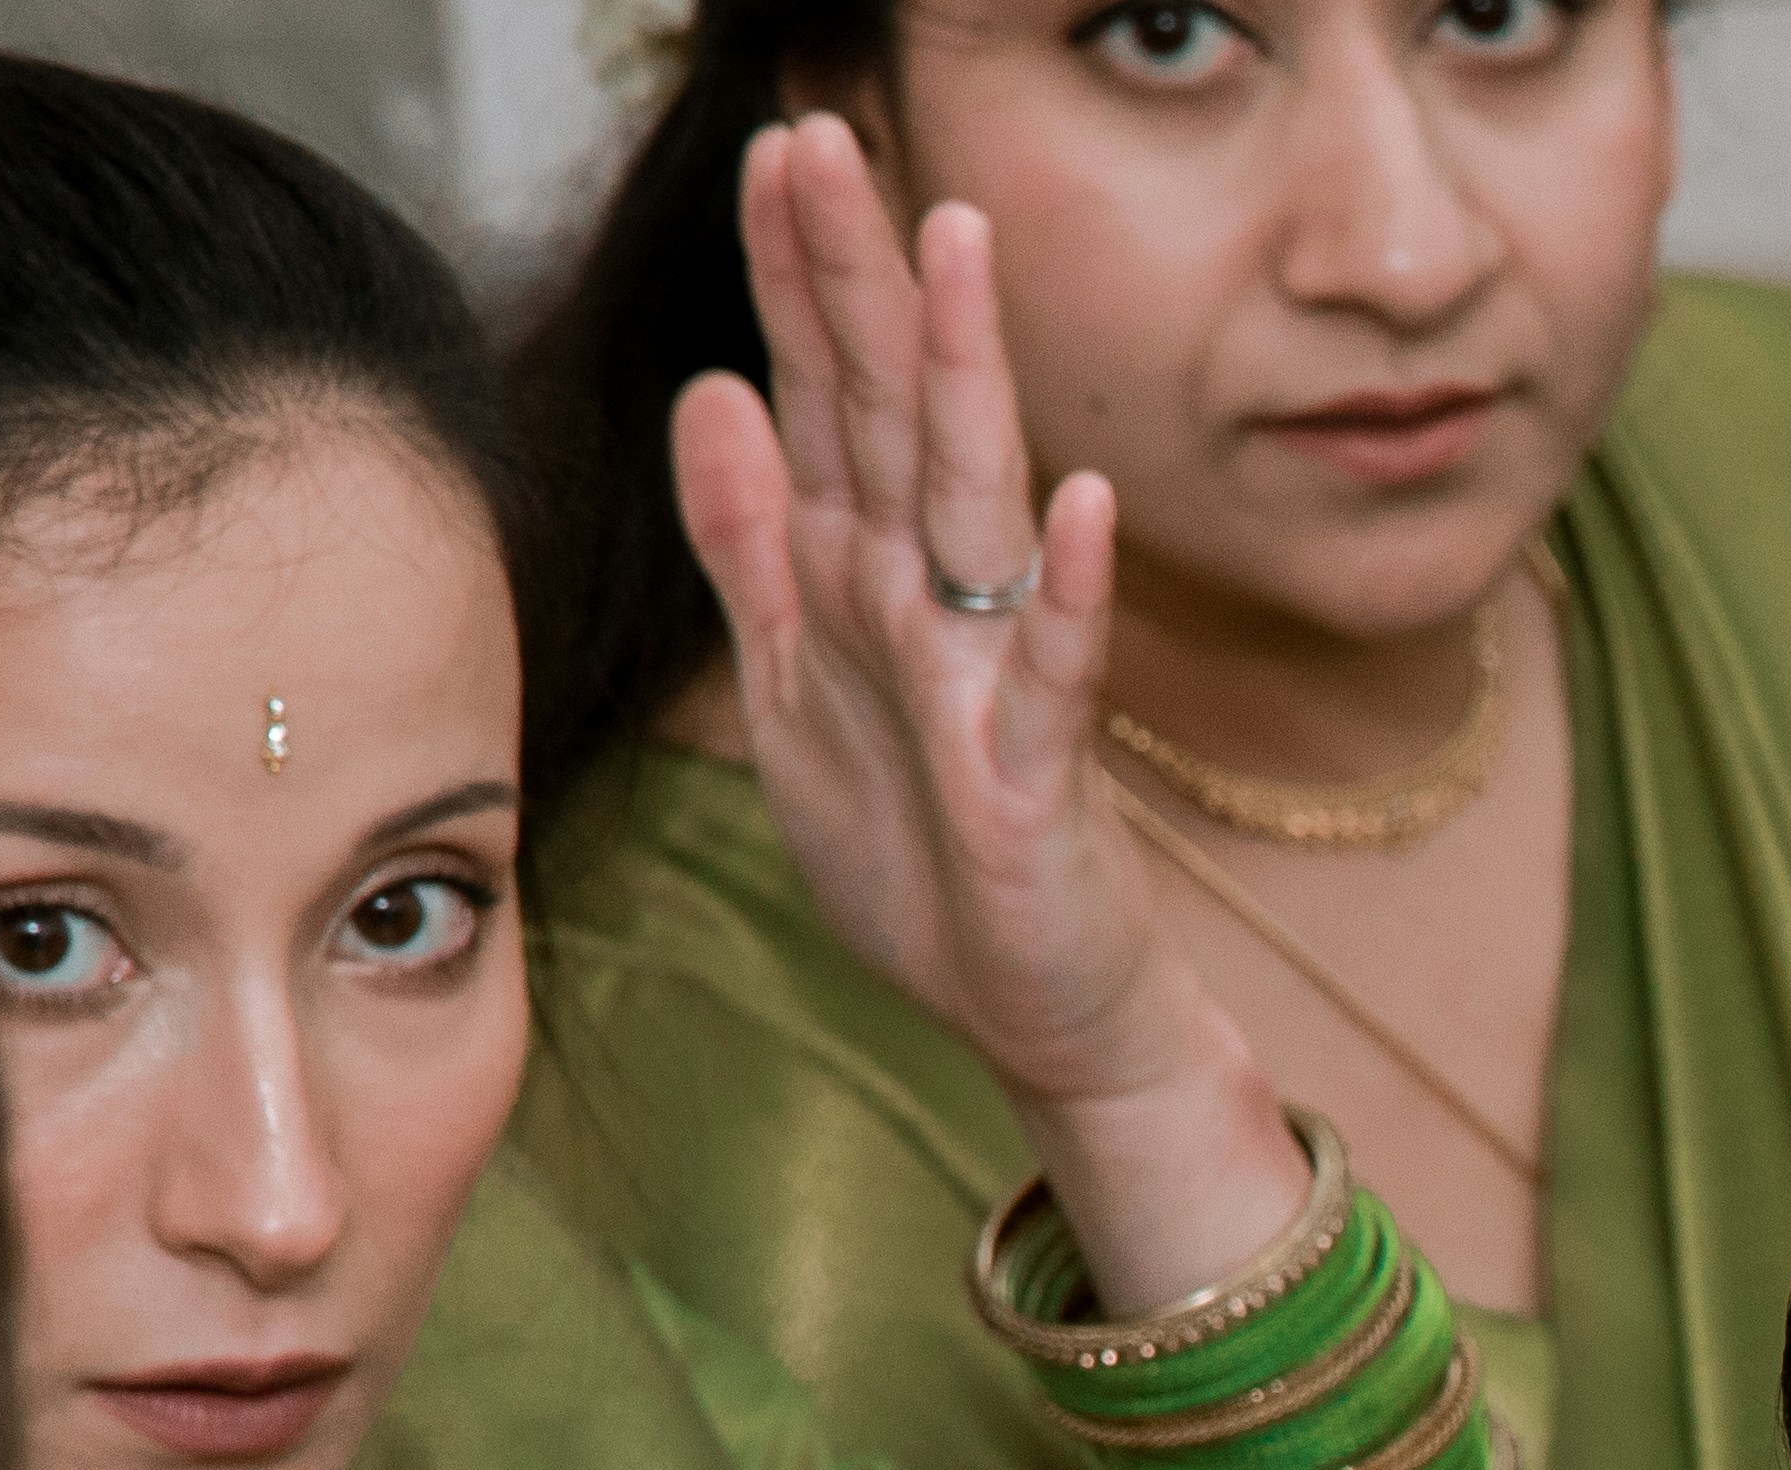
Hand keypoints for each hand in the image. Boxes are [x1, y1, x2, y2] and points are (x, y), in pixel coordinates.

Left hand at [668, 119, 1244, 1183]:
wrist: (1033, 1009)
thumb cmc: (928, 858)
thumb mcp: (795, 685)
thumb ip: (754, 541)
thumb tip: (708, 391)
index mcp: (860, 572)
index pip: (819, 394)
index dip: (791, 276)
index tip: (773, 150)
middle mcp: (929, 598)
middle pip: (884, 408)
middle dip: (855, 276)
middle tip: (825, 138)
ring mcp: (994, 678)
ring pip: (972, 499)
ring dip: (966, 376)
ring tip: (959, 249)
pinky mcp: (1042, 775)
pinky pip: (1060, 671)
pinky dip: (1074, 594)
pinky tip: (1082, 509)